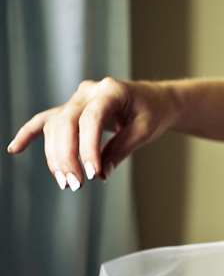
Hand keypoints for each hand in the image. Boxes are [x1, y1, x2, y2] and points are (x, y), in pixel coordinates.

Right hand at [7, 77, 177, 189]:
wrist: (155, 100)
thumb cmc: (153, 113)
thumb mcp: (145, 131)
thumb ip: (121, 149)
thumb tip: (100, 173)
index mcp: (111, 91)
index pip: (91, 119)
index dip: (89, 148)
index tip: (93, 174)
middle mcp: (89, 92)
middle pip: (66, 123)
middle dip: (67, 156)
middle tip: (76, 184)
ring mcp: (77, 99)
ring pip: (55, 126)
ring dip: (56, 156)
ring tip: (66, 182)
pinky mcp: (71, 109)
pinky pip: (45, 121)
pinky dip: (29, 134)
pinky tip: (15, 149)